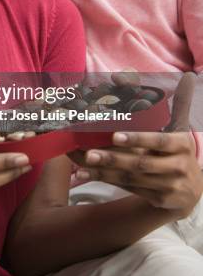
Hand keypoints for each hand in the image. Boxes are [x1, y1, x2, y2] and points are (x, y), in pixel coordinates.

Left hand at [70, 73, 202, 217]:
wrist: (192, 191)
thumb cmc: (179, 151)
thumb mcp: (181, 127)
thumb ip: (179, 102)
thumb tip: (187, 75)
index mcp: (182, 145)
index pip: (159, 142)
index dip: (138, 139)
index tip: (115, 136)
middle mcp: (178, 167)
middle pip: (141, 163)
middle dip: (113, 158)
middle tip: (89, 153)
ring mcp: (169, 186)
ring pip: (132, 178)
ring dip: (105, 171)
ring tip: (83, 163)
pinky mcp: (158, 200)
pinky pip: (129, 188)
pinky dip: (107, 180)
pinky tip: (87, 174)